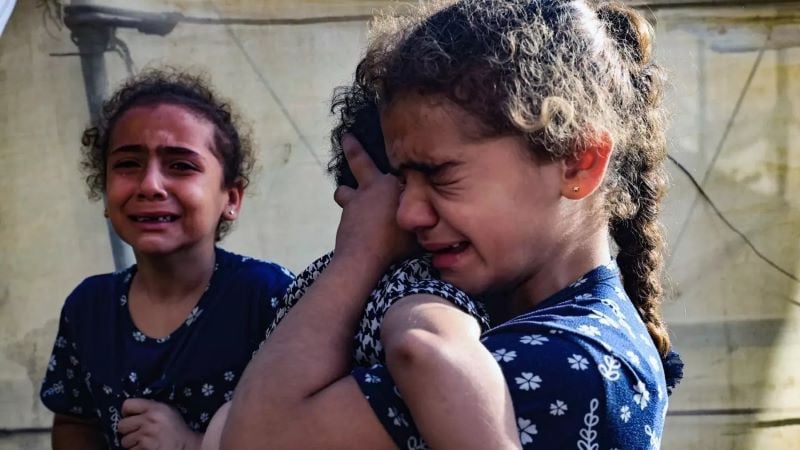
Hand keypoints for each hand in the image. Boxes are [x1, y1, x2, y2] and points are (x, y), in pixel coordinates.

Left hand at [119, 398, 201, 449]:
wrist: (187, 446)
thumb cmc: (177, 430)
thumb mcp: (168, 412)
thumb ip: (151, 409)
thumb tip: (130, 413)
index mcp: (155, 408)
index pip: (127, 404)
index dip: (127, 413)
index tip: (132, 418)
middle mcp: (149, 420)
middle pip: (122, 425)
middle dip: (128, 431)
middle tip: (138, 433)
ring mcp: (146, 436)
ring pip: (124, 441)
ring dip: (133, 444)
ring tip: (144, 443)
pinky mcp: (145, 449)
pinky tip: (147, 449)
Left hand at [333, 134, 415, 266]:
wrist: (365, 257)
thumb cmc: (397, 242)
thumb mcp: (420, 226)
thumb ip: (425, 215)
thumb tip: (434, 212)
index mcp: (391, 183)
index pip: (397, 163)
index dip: (398, 156)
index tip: (399, 142)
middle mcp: (371, 187)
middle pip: (359, 159)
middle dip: (352, 146)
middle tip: (345, 136)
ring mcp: (354, 202)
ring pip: (344, 190)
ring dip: (346, 192)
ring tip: (348, 195)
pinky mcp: (344, 218)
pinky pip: (346, 211)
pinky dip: (350, 215)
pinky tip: (356, 228)